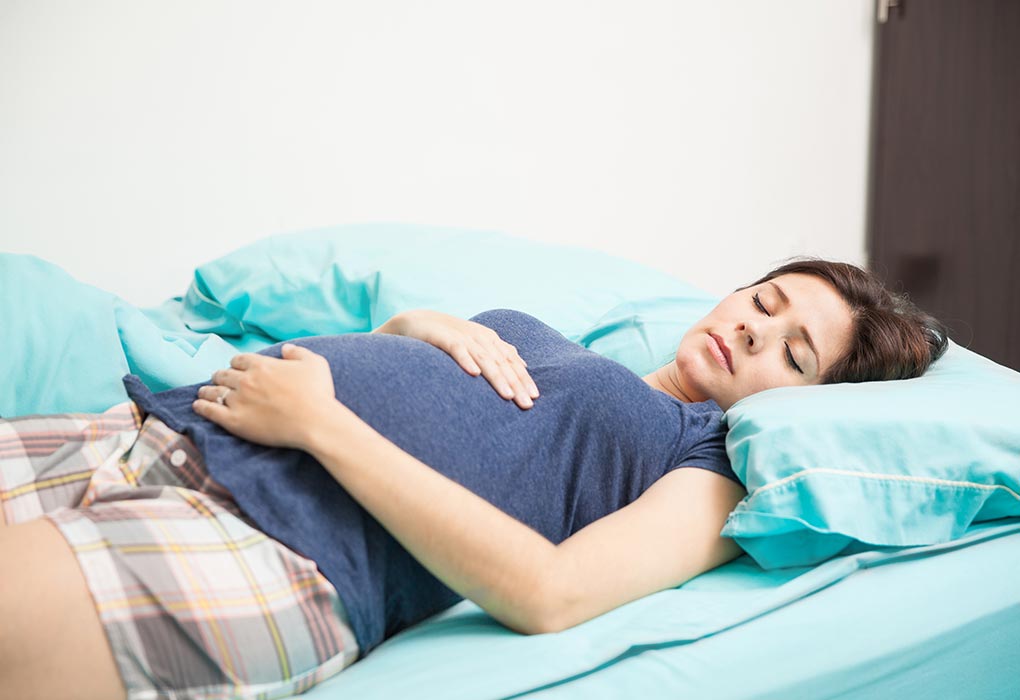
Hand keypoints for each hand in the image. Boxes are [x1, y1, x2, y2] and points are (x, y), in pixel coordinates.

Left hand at [193, 343, 353, 450]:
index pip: (239, 359)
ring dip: (207, 390)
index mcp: (261, 364)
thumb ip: (298, 352)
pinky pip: (210, 411)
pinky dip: (201, 407)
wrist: (314, 422)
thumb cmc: (318, 393)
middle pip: (223, 374)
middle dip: (220, 376)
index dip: (236, 363)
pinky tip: (198, 405)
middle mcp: (245, 380)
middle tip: (219, 380)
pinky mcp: (234, 421)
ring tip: (203, 392)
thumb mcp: (315, 363)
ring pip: (214, 391)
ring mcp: (238, 400)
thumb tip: (286, 349)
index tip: (236, 367)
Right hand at [379, 309, 539, 408]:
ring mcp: (463, 336)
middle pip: (502, 362)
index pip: (511, 361)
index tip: (534, 397)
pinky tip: (474, 373)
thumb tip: (523, 365)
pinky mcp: (444, 337)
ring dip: (497, 377)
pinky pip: (457, 349)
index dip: (524, 378)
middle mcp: (480, 337)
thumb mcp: (477, 344)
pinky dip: (466, 360)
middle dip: (516, 383)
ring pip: (485, 358)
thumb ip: (498, 353)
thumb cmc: (449, 338)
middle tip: (526, 404)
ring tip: (508, 395)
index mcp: (490, 339)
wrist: (417, 322)